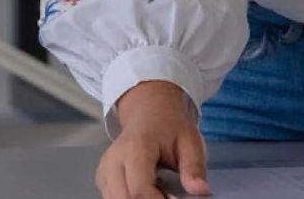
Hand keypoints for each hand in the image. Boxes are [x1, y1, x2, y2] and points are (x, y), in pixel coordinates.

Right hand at [96, 80, 209, 198]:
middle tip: (170, 196)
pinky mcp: (103, 179)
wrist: (150, 113)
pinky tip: (148, 193)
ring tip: (160, 192)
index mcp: (136, 147)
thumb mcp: (191, 141)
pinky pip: (113, 198)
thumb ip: (194, 167)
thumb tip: (200, 190)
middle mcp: (114, 159)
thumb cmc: (169, 127)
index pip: (140, 189)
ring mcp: (105, 170)